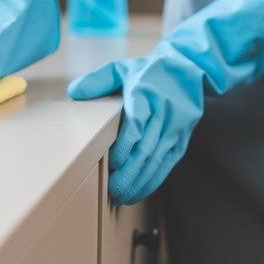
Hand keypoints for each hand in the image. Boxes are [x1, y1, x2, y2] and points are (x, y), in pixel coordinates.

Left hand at [68, 0, 263, 205]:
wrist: (189, 67)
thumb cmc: (148, 71)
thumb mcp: (121, 68)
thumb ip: (97, 80)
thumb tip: (73, 93)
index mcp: (147, 94)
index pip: (137, 125)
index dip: (125, 147)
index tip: (111, 163)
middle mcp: (165, 112)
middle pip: (147, 148)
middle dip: (130, 174)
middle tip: (113, 191)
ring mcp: (177, 127)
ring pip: (158, 160)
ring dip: (141, 181)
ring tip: (123, 196)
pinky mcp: (183, 138)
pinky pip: (168, 163)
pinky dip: (154, 180)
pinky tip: (140, 190)